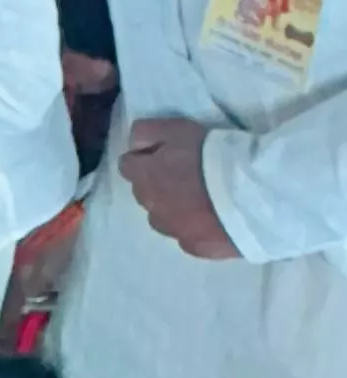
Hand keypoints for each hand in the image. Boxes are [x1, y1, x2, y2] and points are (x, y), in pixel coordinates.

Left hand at [122, 114, 237, 259]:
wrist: (250, 194)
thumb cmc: (211, 155)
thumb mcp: (175, 128)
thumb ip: (146, 133)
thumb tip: (134, 144)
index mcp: (144, 178)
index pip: (127, 167)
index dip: (144, 159)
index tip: (162, 155)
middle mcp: (153, 208)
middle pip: (145, 194)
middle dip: (157, 185)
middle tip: (185, 175)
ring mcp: (174, 232)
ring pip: (163, 219)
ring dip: (173, 210)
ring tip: (199, 200)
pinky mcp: (197, 249)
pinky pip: (187, 238)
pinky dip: (194, 229)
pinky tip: (212, 220)